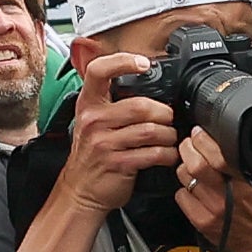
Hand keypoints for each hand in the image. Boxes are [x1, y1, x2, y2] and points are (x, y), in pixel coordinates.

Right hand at [52, 55, 179, 225]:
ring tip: (168, 140)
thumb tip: (149, 87)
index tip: (143, 63)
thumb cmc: (95, 153)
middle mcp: (93, 119)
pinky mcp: (118, 162)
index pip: (98, 71)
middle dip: (165, 114)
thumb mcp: (96, 121)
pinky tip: (166, 156)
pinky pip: (155, 153)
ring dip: (170, 136)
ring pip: (152, 130)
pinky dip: (168, 155)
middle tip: (168, 121)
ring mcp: (104, 141)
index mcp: (89, 103)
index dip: (123, 62)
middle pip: (142, 106)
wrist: (81, 189)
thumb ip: (115, 103)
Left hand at [174, 129, 251, 251]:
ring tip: (194, 167)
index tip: (200, 133)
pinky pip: (181, 196)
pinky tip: (196, 190)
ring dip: (185, 167)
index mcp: (247, 184)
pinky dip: (185, 189)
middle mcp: (228, 197)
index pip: (218, 155)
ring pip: (184, 177)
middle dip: (187, 148)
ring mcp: (212, 210)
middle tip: (190, 144)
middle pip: (195, 164)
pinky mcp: (201, 221)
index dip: (203, 139)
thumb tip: (235, 139)